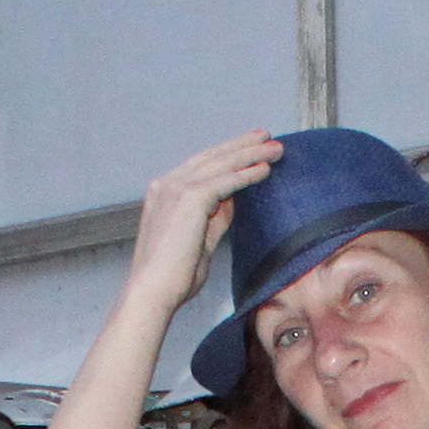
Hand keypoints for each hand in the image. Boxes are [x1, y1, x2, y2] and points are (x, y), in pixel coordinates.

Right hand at [127, 132, 284, 310]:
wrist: (153, 292)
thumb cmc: (174, 277)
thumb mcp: (199, 241)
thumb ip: (214, 218)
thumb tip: (233, 200)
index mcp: (164, 192)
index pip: (202, 166)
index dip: (228, 155)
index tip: (250, 148)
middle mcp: (167, 185)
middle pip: (212, 157)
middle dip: (242, 145)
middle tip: (267, 136)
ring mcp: (175, 189)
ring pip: (221, 164)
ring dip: (250, 154)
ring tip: (275, 148)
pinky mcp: (188, 199)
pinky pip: (225, 181)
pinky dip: (246, 174)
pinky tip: (265, 169)